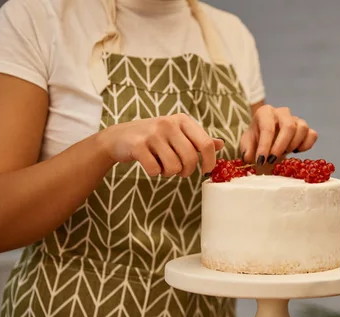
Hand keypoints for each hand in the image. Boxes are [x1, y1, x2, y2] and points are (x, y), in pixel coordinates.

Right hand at [97, 113, 223, 176]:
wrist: (118, 137)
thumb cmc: (153, 137)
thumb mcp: (177, 133)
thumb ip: (198, 139)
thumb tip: (221, 144)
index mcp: (182, 120)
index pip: (206, 144)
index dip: (209, 161)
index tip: (205, 170)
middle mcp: (169, 123)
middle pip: (190, 159)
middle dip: (187, 171)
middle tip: (180, 172)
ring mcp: (153, 133)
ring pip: (174, 167)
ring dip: (169, 173)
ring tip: (162, 165)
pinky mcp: (138, 145)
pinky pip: (155, 170)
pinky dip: (154, 172)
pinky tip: (149, 164)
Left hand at [240, 104, 317, 165]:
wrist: (266, 143)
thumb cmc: (255, 142)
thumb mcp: (247, 145)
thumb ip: (246, 150)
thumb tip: (248, 157)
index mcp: (265, 113)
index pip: (267, 128)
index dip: (265, 146)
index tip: (261, 161)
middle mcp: (282, 113)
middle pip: (289, 126)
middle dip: (280, 146)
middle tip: (272, 160)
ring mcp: (296, 119)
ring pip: (302, 129)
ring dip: (292, 145)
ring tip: (282, 154)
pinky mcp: (306, 129)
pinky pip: (312, 134)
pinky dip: (306, 145)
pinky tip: (296, 151)